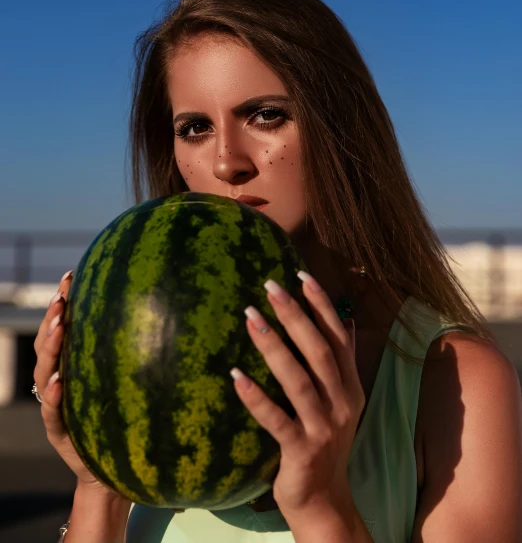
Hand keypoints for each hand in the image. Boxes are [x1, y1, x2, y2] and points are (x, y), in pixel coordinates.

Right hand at [33, 270, 117, 493]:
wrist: (114, 468)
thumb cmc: (126, 416)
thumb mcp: (128, 377)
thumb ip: (136, 346)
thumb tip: (171, 303)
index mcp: (74, 362)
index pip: (63, 325)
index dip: (63, 300)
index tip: (70, 274)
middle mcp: (60, 379)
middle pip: (48, 344)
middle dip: (52, 319)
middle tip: (61, 298)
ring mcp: (56, 405)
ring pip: (44, 373)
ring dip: (50, 349)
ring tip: (60, 328)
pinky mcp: (60, 432)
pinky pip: (52, 412)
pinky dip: (55, 396)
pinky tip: (60, 383)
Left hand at [230, 269, 364, 515]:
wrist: (326, 500)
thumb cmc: (326, 441)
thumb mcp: (342, 400)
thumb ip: (343, 362)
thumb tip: (346, 320)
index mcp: (350, 385)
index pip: (337, 336)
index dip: (320, 304)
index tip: (300, 274)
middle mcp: (341, 402)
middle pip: (318, 350)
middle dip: (295, 315)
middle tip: (269, 286)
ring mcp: (322, 427)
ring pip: (298, 379)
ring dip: (273, 346)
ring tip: (249, 317)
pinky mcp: (301, 450)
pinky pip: (276, 420)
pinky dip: (256, 397)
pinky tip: (235, 376)